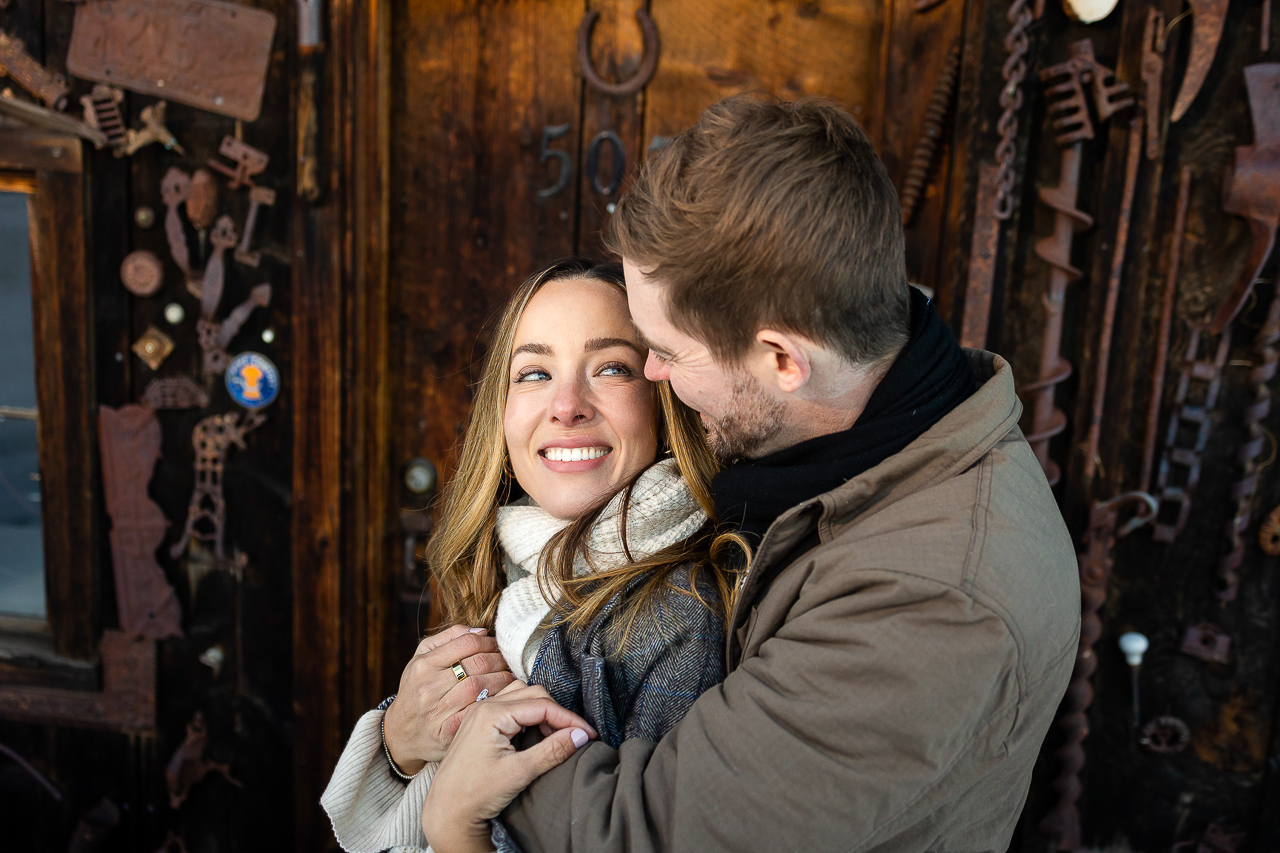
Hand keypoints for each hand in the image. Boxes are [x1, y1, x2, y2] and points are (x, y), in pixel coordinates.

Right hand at [383, 625, 515, 772]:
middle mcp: (428, 686)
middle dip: (499, 660)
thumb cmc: (416, 691)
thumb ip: (448, 639)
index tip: (498, 646)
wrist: (398, 733)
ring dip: (502, 680)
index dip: (488, 642)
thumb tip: (480, 630)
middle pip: (477, 664)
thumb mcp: (421, 659)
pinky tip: (501, 698)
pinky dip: (493, 702)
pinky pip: (476, 712)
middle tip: (509, 662)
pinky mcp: (446, 733)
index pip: (466, 643)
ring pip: (479, 687)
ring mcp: (436, 711)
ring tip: (509, 678)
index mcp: (423, 665)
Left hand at [421, 680, 595, 852]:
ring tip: (556, 736)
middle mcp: (484, 706)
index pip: (541, 705)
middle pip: (533, 695)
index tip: (589, 734)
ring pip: (523, 697)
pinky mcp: (480, 722)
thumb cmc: (475, 794)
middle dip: (557, 714)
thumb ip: (552, 751)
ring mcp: (480, 713)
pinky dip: (529, 716)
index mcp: (492, 713)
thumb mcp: (519, 773)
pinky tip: (536, 735)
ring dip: (543, 712)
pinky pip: (511, 707)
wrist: (446, 811)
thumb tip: (581, 736)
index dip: (569, 719)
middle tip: (573, 737)